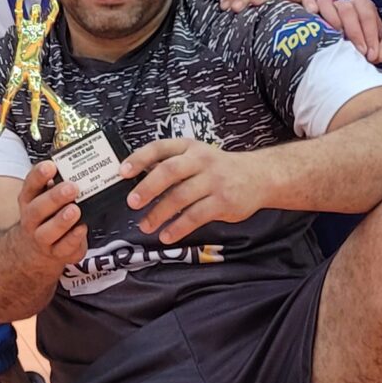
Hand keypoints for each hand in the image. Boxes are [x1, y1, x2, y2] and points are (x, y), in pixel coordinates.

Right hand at [16, 158, 86, 267]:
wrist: (35, 248)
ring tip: (75, 210)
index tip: (51, 166)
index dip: (39, 175)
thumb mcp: (45, 196)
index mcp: (29, 199)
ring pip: (48, 231)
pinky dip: (73, 238)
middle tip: (72, 187)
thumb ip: (58, 183)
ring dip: (62, 221)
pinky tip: (82, 228)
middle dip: (55, 197)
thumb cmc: (46, 215)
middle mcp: (31, 219)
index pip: (31, 184)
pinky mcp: (56, 253)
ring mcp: (41, 238)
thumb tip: (79, 166)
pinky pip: (63, 247)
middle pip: (38, 209)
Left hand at [122, 138, 267, 243]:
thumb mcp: (196, 156)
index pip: (159, 147)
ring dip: (159, 213)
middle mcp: (201, 160)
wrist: (259, 176)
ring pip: (180, 197)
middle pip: (168, 171)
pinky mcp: (223, 202)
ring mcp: (213, 181)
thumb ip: (171, 164)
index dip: (139, 159)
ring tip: (146, 225)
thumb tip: (137, 180)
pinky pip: (195, 216)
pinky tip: (167, 235)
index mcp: (189, 147)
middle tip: (132, 202)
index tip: (122, 172)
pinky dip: (178, 227)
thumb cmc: (219, 168)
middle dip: (147, 188)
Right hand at [298, 0, 381, 63]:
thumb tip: (377, 53)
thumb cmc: (363, 46)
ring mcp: (326, 6)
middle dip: (354, 31)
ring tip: (335, 35)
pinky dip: (308, 2)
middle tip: (357, 51)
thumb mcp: (381, 47)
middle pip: (347, 7)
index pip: (367, 12)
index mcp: (362, 7)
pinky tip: (311, 12)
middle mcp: (344, 4)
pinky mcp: (310, 9)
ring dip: (331, 18)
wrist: (347, 51)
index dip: (370, 33)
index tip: (370, 54)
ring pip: (326, 2)